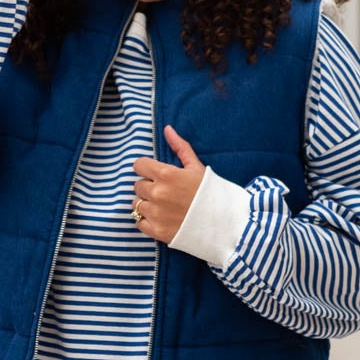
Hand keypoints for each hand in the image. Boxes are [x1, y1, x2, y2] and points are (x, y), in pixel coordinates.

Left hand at [131, 126, 205, 242]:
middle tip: (164, 192)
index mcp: (166, 174)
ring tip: (163, 207)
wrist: (223, 223)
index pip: (138, 165)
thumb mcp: (197, 167)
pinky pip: (139, 222)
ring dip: (146, 204)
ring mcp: (156, 213)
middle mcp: (157, 193)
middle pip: (137, 185)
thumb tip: (167, 129)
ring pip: (136, 204)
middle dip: (148, 187)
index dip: (146, 168)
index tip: (154, 174)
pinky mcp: (156, 231)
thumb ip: (180, 148)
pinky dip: (146, 220)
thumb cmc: (211, 193)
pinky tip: (160, 218)